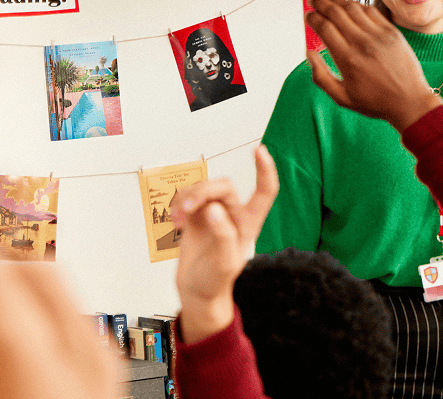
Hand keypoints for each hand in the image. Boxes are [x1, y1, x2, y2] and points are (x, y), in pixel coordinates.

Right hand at [172, 146, 277, 344]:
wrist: (196, 292)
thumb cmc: (216, 282)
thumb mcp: (224, 264)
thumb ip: (223, 235)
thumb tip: (214, 209)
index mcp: (248, 224)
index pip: (264, 192)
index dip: (265, 170)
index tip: (259, 150)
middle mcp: (233, 215)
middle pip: (223, 186)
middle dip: (203, 191)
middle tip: (186, 209)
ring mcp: (214, 215)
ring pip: (203, 189)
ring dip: (187, 198)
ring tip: (179, 218)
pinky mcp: (196, 217)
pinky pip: (187, 198)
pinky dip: (178, 205)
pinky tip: (176, 221)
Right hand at [304, 0, 442, 131]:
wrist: (410, 101)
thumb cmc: (376, 102)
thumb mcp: (342, 97)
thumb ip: (320, 76)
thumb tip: (309, 53)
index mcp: (348, 59)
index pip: (324, 27)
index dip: (312, 17)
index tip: (307, 15)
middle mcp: (362, 43)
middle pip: (335, 12)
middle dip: (320, 2)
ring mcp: (379, 35)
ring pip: (353, 7)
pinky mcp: (392, 31)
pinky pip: (371, 10)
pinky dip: (357, 4)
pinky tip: (349, 4)